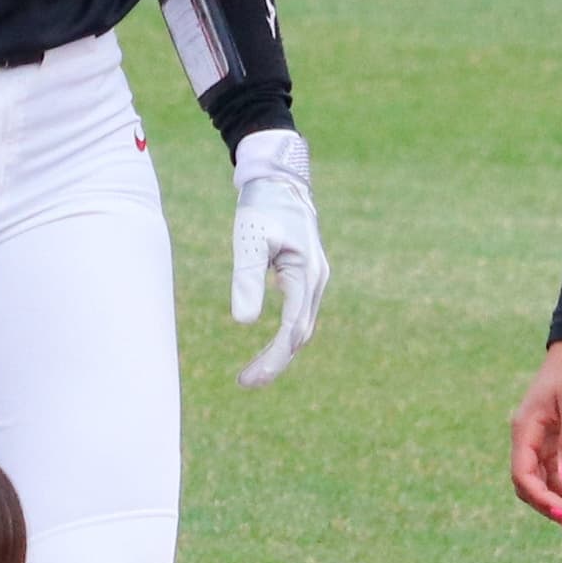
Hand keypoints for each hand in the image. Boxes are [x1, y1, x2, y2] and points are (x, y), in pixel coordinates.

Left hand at [228, 128, 326, 387]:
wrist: (279, 179)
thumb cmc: (261, 205)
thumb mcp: (249, 239)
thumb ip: (246, 278)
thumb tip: (244, 323)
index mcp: (307, 273)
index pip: (293, 329)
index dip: (273, 358)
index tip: (249, 379)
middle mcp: (317, 280)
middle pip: (300, 334)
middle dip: (276, 362)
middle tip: (246, 383)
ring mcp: (315, 279)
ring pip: (301, 327)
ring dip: (280, 352)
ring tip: (252, 374)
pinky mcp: (306, 277)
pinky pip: (299, 315)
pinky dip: (284, 335)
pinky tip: (266, 348)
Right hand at [507, 340, 561, 532]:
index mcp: (524, 429)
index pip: (522, 474)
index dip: (540, 497)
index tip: (561, 513)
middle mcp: (526, 439)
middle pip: (528, 484)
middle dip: (548, 507)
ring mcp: (537, 441)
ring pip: (540, 482)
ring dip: (556, 503)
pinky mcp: (550, 441)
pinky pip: (551, 472)